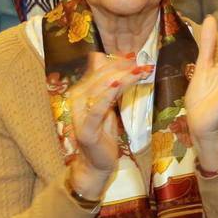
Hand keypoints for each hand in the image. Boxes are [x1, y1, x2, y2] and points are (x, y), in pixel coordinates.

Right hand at [65, 52, 151, 199]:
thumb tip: (110, 62)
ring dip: (121, 78)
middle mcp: (76, 99)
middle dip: (121, 68)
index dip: (114, 61)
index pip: (97, 70)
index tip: (133, 55)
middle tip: (141, 62)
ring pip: (100, 89)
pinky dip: (107, 96)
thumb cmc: (103, 133)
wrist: (96, 163)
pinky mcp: (86, 129)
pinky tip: (118, 85)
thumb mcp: (107, 105)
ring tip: (138, 70)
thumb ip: (109, 86)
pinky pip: (97, 109)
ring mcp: (80, 114)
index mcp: (81, 92)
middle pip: (99, 77)